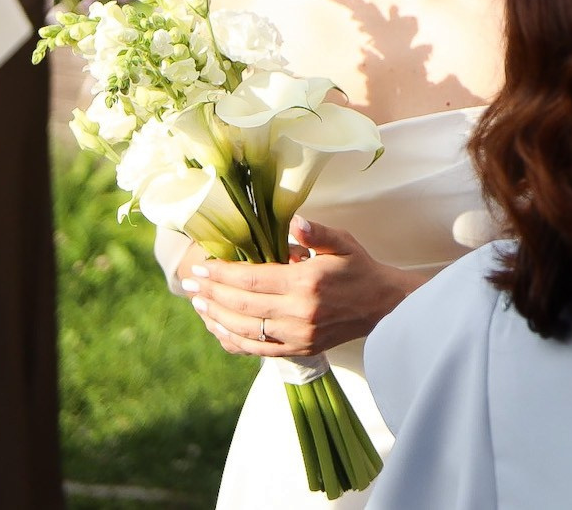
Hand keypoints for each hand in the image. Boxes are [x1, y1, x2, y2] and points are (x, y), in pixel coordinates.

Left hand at [180, 217, 417, 356]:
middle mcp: (297, 313)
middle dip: (211, 294)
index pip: (252, 279)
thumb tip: (295, 221)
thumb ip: (317, 233)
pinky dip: (232, 340)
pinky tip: (219, 329)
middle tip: (189, 284)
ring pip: (243, 330)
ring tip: (198, 305)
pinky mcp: (297, 349)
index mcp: (305, 283)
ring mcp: (296, 335)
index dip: (222, 274)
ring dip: (216, 317)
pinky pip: (255, 349)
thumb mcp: (343, 243)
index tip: (201, 268)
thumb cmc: (359, 269)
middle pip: (241, 305)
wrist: (382, 306)